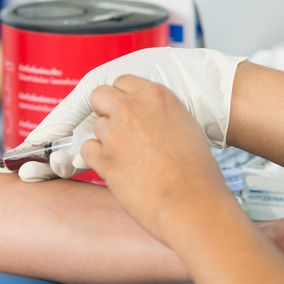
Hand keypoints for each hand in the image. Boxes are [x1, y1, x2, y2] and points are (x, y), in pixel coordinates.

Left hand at [17, 48, 245, 181]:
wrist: (191, 202)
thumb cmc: (196, 170)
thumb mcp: (184, 125)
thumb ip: (159, 113)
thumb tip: (144, 116)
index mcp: (156, 95)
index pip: (123, 81)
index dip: (122, 97)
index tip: (126, 111)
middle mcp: (132, 108)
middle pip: (99, 95)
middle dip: (104, 109)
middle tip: (117, 129)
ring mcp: (115, 132)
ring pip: (96, 126)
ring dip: (107, 140)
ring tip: (130, 159)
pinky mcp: (104, 158)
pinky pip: (87, 149)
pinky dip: (97, 159)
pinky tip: (117, 169)